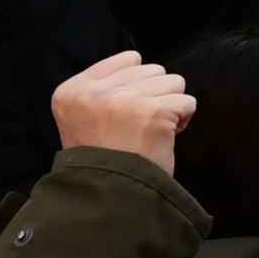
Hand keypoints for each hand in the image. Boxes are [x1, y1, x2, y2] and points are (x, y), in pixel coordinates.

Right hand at [50, 52, 193, 168]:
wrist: (112, 198)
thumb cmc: (106, 161)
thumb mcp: (85, 119)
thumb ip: (106, 90)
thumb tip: (141, 64)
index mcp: (71, 91)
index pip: (128, 59)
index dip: (137, 86)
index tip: (126, 114)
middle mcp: (94, 92)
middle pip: (153, 69)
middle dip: (155, 96)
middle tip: (139, 128)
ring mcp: (123, 100)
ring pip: (173, 81)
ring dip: (170, 106)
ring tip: (150, 132)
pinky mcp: (153, 112)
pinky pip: (187, 102)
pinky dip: (182, 120)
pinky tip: (163, 138)